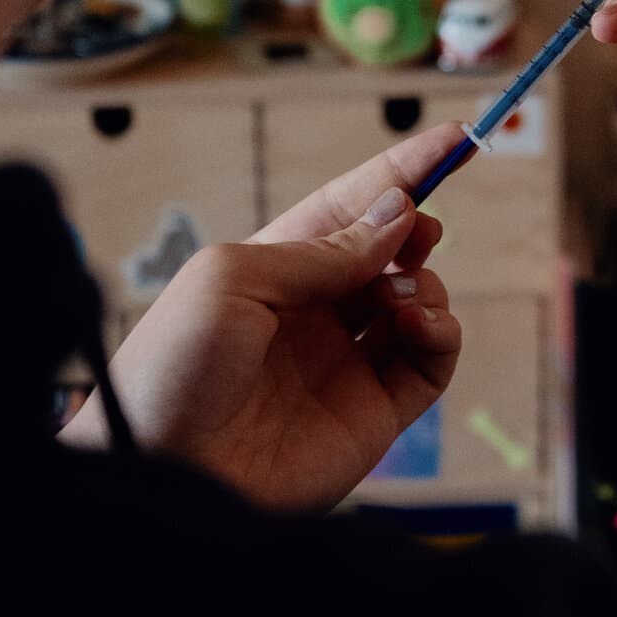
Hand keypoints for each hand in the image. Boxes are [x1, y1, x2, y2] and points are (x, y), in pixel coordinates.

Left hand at [64, 126, 464, 511]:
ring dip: (425, 284)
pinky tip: (418, 324)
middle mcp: (314, 313)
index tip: (457, 139)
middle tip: (421, 232)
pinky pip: (432, 362)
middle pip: (390, 253)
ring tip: (397, 296)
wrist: (160, 476)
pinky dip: (442, 333)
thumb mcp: (233, 278)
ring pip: (419, 301)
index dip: (401, 173)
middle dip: (416, 230)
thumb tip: (397, 214)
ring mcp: (347, 364)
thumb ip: (322, 248)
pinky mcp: (374, 414)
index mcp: (273, 269)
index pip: (349, 209)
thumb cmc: (170, 370)